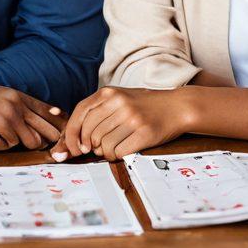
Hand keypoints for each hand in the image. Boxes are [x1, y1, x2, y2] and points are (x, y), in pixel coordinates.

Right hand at [0, 73, 63, 150]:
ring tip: (12, 141)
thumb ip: (11, 106)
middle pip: (45, 126)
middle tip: (55, 150)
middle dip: (51, 139)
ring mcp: (11, 113)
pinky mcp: (1, 123)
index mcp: (17, 96)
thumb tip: (25, 119)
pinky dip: (4, 143)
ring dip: (23, 143)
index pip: (44, 108)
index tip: (65, 127)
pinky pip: (11, 142)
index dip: (57, 120)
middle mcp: (18, 103)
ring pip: (31, 139)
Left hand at [50, 86, 193, 161]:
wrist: (176, 107)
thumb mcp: (119, 99)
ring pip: (103, 145)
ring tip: (115, 146)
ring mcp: (132, 117)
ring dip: (105, 152)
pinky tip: (125, 148)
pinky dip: (117, 155)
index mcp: (109, 92)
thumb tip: (72, 140)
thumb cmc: (143, 106)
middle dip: (91, 146)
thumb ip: (97, 112)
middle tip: (100, 147)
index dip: (72, 134)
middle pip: (90, 133)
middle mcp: (119, 103)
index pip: (79, 114)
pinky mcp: (144, 133)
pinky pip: (118, 152)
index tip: (74, 148)